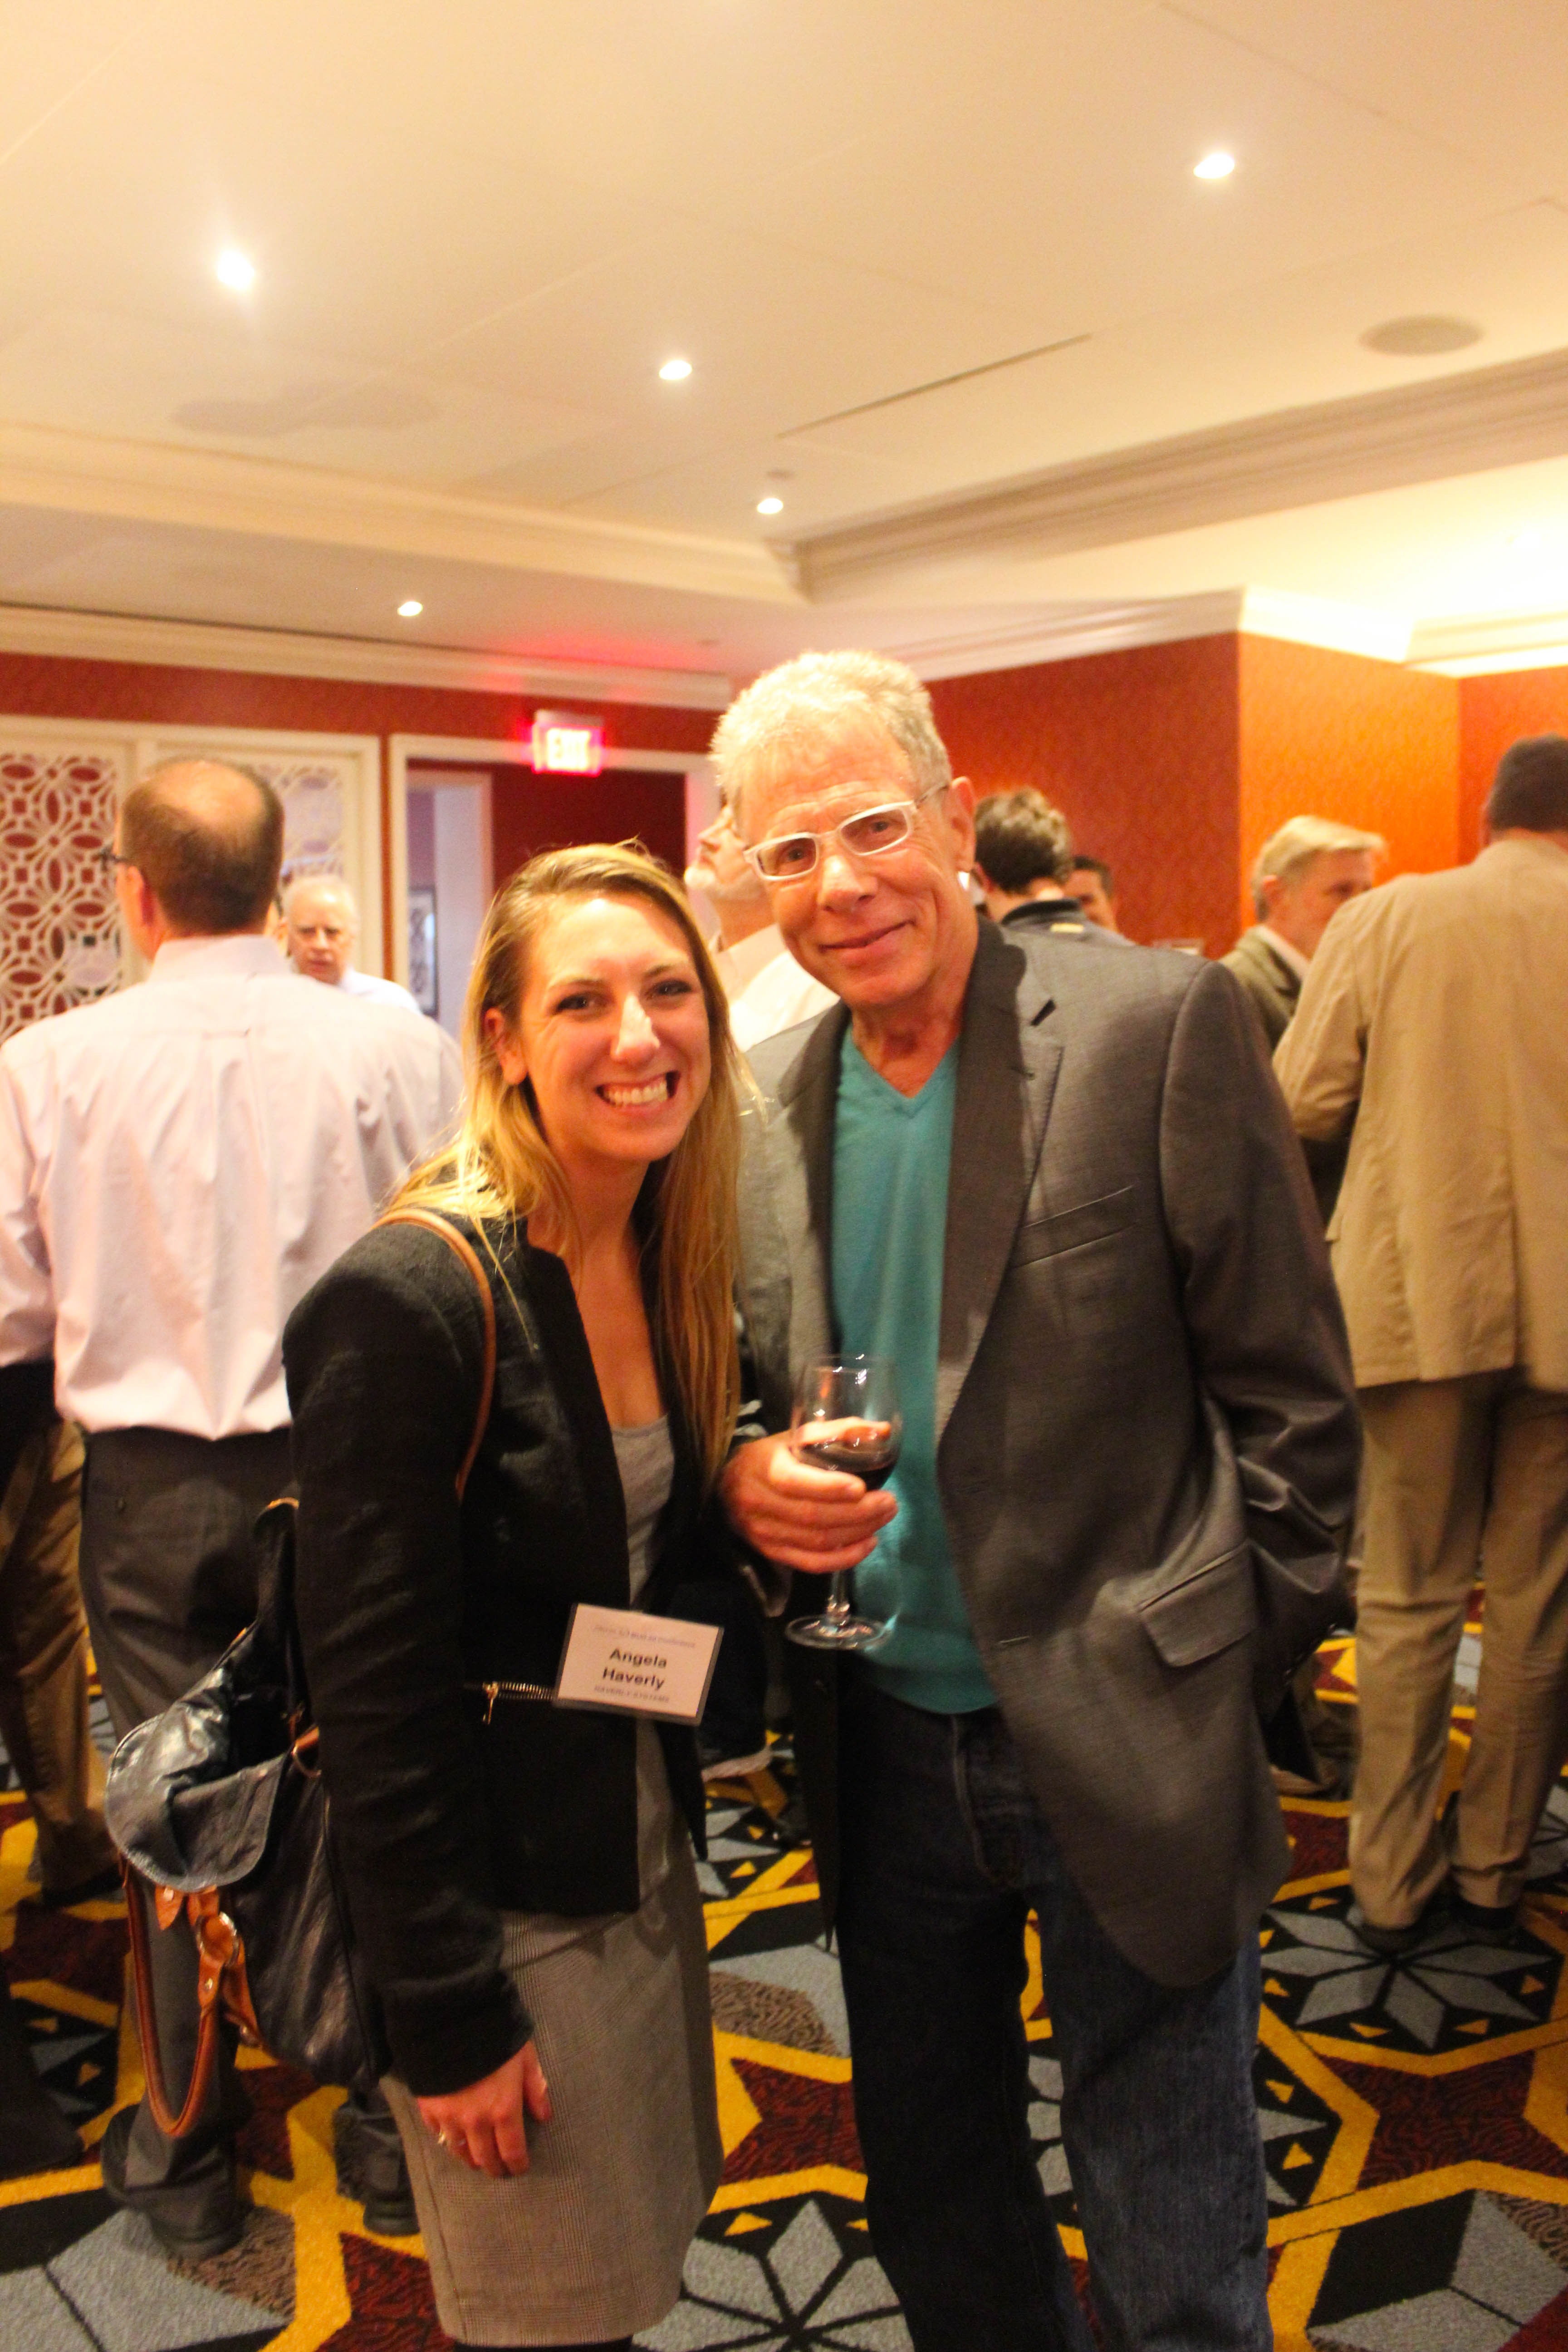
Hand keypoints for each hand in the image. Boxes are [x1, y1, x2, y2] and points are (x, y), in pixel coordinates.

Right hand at [415, 2040, 552, 2177]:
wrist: (452, 2020)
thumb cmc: (496, 2037)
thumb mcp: (525, 2058)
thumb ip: (535, 2089)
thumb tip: (545, 2117)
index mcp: (503, 2111)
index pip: (512, 2151)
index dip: (517, 2165)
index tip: (519, 2169)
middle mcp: (476, 2122)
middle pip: (485, 2157)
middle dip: (494, 2167)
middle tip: (498, 2169)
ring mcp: (450, 2118)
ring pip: (459, 2151)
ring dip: (470, 2158)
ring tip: (476, 2159)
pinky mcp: (428, 2108)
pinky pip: (437, 2133)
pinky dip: (447, 2139)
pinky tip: (451, 2137)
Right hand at [721, 1433, 895, 1574]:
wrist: (726, 1486)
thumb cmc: (768, 1457)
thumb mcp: (794, 1436)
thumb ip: (836, 1431)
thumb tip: (883, 1431)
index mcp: (763, 1469)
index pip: (795, 1483)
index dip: (829, 1488)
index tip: (862, 1487)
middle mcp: (760, 1505)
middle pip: (812, 1516)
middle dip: (858, 1512)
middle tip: (889, 1502)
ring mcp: (765, 1534)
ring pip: (816, 1542)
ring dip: (857, 1533)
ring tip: (884, 1518)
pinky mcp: (773, 1553)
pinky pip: (812, 1564)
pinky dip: (843, 1558)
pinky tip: (867, 1544)